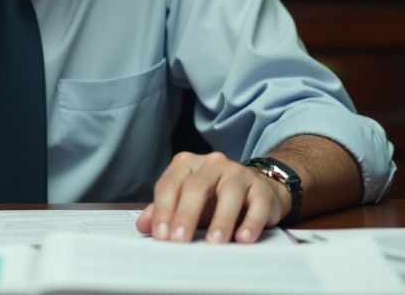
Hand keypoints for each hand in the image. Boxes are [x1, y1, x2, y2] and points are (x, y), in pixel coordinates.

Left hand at [134, 151, 288, 243]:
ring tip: (214, 241)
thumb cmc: (214, 199)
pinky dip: (251, 221)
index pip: (170, 184)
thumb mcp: (186, 204)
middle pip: (196, 186)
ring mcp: (238, 173)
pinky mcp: (261, 188)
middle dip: (186, 215)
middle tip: (180, 240)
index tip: (161, 235)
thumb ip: (163, 212)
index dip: (163, 210)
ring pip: (229, 191)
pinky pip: (257, 203)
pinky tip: (244, 237)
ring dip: (221, 219)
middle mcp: (212, 164)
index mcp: (188, 164)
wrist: (255, 191)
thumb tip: (144, 225)